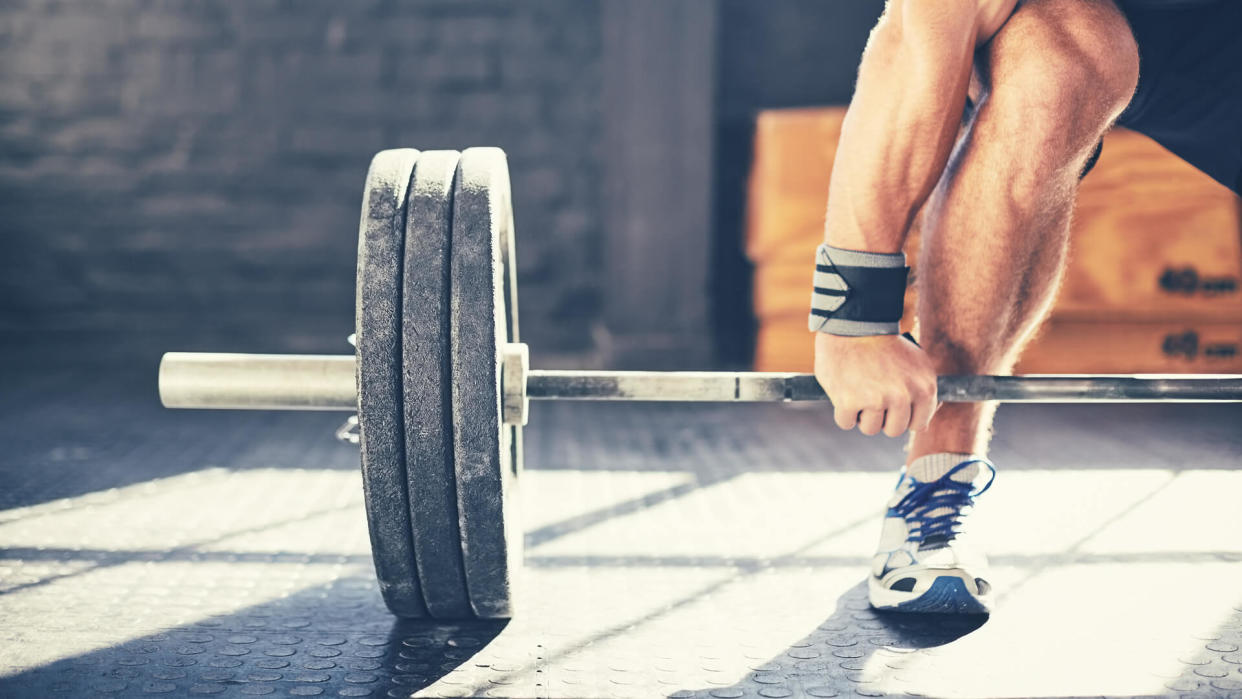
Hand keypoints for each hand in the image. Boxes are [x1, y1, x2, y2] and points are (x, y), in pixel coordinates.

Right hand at [813, 333, 937, 436]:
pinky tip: (844, 392)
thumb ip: (921, 393)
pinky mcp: (848, 402)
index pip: (917, 424)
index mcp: (924, 388)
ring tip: (858, 390)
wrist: (854, 325)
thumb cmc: (885, 345)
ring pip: (869, 428)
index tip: (893, 403)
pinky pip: (846, 422)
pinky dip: (843, 412)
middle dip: (883, 417)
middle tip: (873, 395)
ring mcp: (875, 400)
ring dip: (862, 414)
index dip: (903, 415)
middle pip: (893, 430)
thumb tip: (921, 426)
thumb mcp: (916, 363)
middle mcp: (902, 397)